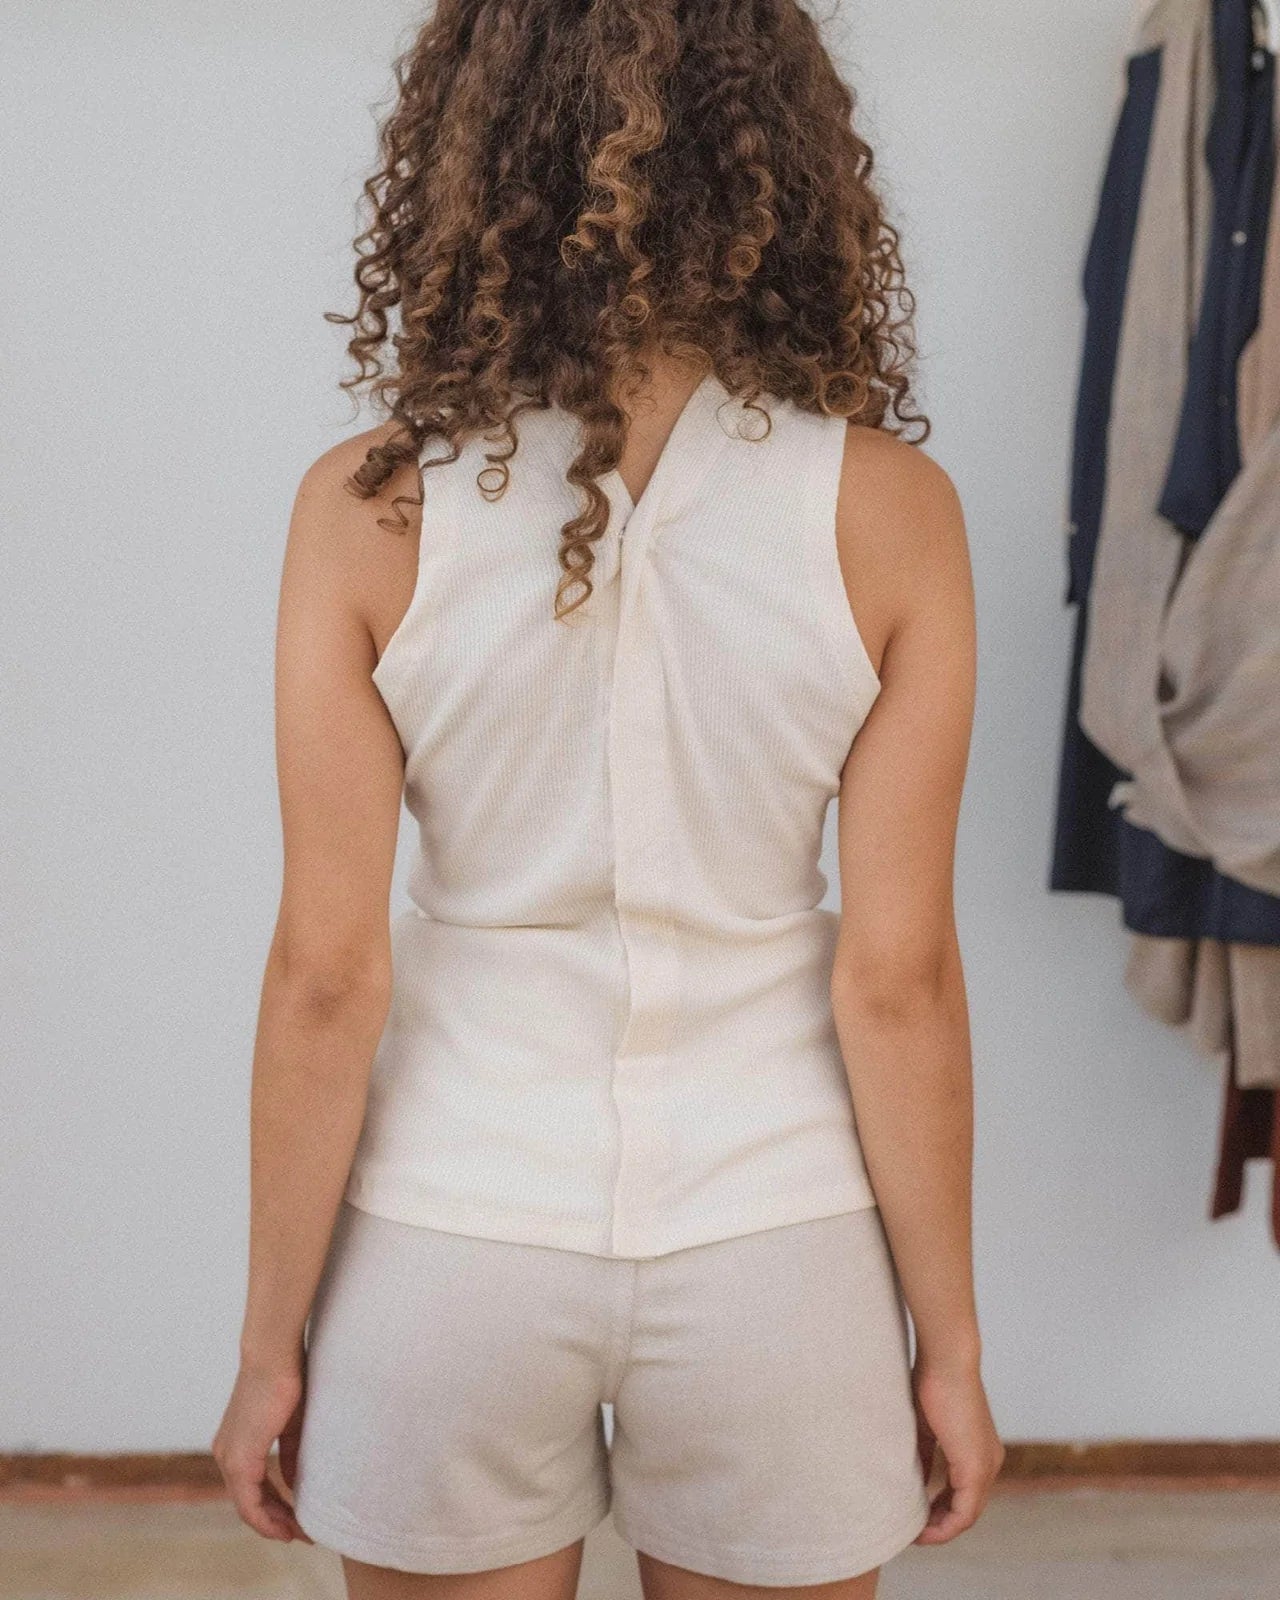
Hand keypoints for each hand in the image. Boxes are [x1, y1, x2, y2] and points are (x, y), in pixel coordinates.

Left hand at [212, 1359, 310, 1542]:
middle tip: (301, 1534)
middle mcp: (226, 1455)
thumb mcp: (290, 1426)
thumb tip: (294, 1483)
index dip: (274, 1509)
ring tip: (298, 1534)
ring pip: (247, 1507)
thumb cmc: (285, 1381)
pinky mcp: (239, 1460)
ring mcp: (229, 1459)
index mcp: (236, 1445)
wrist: (273, 1356)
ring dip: (273, 1524)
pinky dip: (267, 1518)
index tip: (297, 1520)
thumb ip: (290, 1456)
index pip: (252, 1489)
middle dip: (276, 1521)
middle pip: (248, 1504)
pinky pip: (249, 1502)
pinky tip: (287, 1525)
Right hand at [911, 1356, 1003, 1544]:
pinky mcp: (976, 1467)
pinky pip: (965, 1511)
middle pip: (967, 1509)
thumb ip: (926, 1455)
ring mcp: (985, 1466)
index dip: (941, 1509)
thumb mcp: (927, 1427)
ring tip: (918, 1536)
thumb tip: (917, 1478)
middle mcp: (989, 1462)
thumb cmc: (933, 1382)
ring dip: (942, 1528)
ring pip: (967, 1514)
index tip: (918, 1516)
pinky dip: (945, 1524)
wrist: (946, 1360)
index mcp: (979, 1450)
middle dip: (940, 1524)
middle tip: (915, 1532)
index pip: (965, 1493)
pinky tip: (924, 1528)